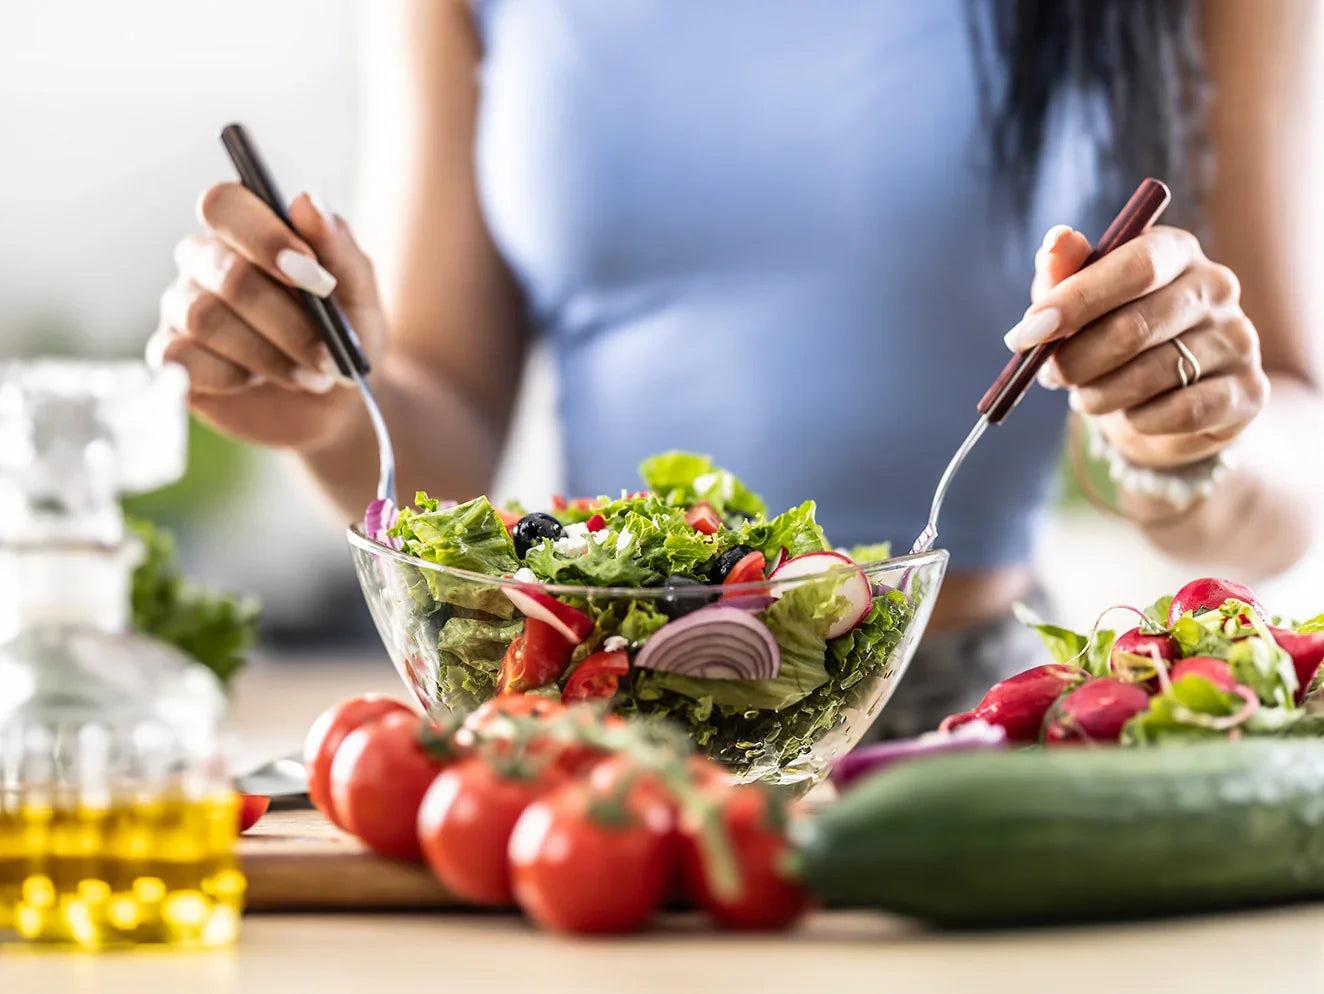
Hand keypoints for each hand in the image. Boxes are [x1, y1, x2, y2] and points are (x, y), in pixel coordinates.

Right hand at [149, 185, 388, 450]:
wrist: (338, 406)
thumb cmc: (345, 337)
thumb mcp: (360, 297)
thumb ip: (340, 250)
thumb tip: (308, 201)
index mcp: (248, 231)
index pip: (224, 203)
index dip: (264, 237)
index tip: (314, 275)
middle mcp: (205, 260)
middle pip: (226, 272)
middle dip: (287, 320)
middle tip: (330, 353)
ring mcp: (181, 307)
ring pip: (205, 318)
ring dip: (269, 355)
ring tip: (311, 376)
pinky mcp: (171, 355)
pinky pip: (179, 358)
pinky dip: (229, 376)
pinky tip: (256, 382)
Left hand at [1012, 224, 1269, 468]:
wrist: (1167, 399)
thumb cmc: (1111, 335)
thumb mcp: (1077, 303)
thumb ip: (1062, 274)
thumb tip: (1057, 240)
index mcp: (1176, 251)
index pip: (1136, 265)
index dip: (1075, 300)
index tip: (1026, 332)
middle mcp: (1217, 287)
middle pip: (1134, 327)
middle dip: (1074, 360)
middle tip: (1049, 375)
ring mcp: (1239, 338)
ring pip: (1150, 375)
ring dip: (1098, 395)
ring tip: (1085, 396)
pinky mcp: (1249, 390)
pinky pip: (1180, 412)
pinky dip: (1139, 420)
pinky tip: (1132, 414)